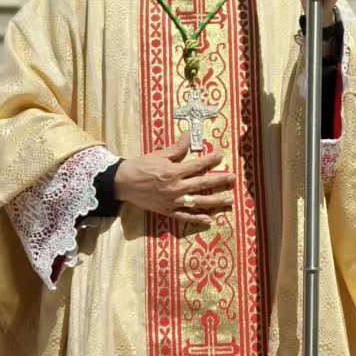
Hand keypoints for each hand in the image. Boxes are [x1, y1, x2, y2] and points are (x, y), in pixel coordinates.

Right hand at [113, 137, 236, 227]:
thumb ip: (176, 148)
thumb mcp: (158, 155)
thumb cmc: (139, 166)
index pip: (197, 165)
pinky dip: (197, 218)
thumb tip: (189, 136)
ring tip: (229, 200)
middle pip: (203, 184)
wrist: (122, 183)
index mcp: (173, 172)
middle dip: (220, 181)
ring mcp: (172, 201)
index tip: (221, 156)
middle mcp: (176, 187)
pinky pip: (184, 216)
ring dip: (215, 201)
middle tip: (233, 179)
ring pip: (198, 202)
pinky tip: (209, 220)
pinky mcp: (167, 211)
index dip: (210, 160)